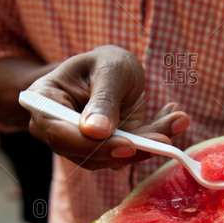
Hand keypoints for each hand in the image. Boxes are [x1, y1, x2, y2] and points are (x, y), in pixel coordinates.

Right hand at [26, 45, 189, 169]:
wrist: (115, 72)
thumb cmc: (105, 63)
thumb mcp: (109, 69)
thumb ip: (103, 99)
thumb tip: (94, 132)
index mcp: (44, 102)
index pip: (60, 133)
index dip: (93, 144)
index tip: (127, 146)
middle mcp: (57, 130)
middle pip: (87, 153)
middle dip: (130, 149)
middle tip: (164, 140)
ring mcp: (81, 145)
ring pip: (112, 158)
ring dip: (149, 144)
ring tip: (178, 120)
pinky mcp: (106, 153)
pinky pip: (130, 154)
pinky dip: (154, 140)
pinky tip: (175, 119)